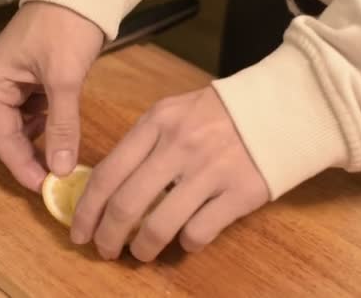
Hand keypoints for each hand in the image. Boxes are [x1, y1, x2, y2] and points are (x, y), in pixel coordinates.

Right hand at [0, 2, 103, 190]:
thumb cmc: (66, 29)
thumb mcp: (64, 80)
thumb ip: (62, 126)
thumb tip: (62, 169)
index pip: (2, 137)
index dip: (21, 166)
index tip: (43, 189)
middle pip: (9, 134)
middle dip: (30, 158)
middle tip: (53, 182)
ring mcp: (13, 82)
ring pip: (23, 126)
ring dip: (40, 145)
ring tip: (59, 166)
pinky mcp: (31, 80)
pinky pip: (35, 113)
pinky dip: (48, 128)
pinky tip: (61, 139)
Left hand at [70, 86, 269, 260]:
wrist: (282, 106)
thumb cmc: (218, 112)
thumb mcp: (172, 112)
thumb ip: (141, 143)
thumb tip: (107, 187)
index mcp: (156, 123)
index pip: (107, 174)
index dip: (86, 210)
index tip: (78, 231)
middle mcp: (178, 146)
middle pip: (126, 205)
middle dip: (106, 236)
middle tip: (103, 250)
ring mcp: (211, 171)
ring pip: (159, 225)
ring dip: (141, 248)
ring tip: (139, 253)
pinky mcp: (241, 193)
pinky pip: (199, 232)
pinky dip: (185, 244)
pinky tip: (185, 240)